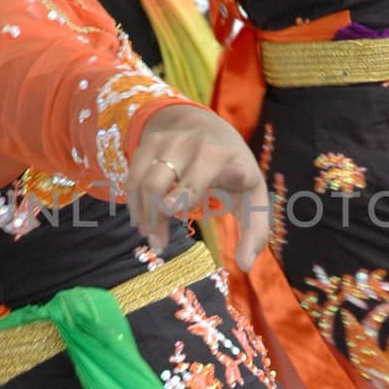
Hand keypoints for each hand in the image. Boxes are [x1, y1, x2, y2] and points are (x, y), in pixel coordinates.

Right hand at [128, 105, 269, 270]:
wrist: (199, 123)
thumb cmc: (230, 169)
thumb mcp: (250, 196)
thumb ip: (255, 232)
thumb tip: (245, 266)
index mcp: (234, 164)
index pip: (234, 171)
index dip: (234, 176)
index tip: (234, 180)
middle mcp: (204, 150)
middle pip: (178, 189)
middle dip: (163, 216)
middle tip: (160, 245)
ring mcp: (174, 143)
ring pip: (149, 186)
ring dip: (146, 217)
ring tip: (153, 237)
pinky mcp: (150, 143)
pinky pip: (134, 180)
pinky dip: (135, 205)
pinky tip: (143, 221)